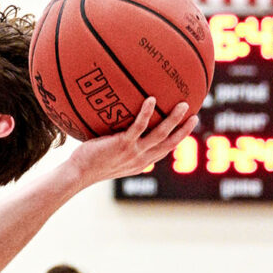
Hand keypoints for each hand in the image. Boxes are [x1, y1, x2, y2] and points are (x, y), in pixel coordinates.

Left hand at [67, 98, 196, 186]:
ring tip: (183, 104)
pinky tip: (151, 99)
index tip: (187, 129)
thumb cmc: (90, 164)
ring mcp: (133, 152)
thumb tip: (120, 133)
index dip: (177, 140)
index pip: (164, 151)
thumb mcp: (111, 159)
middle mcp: (141, 159)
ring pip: (161, 134)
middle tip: (195, 115)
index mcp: (140, 163)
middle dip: (184, 130)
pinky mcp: (122, 145)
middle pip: (170, 143)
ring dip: (174, 119)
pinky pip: (138, 126)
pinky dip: (146, 113)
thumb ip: (120, 148)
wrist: (78, 173)